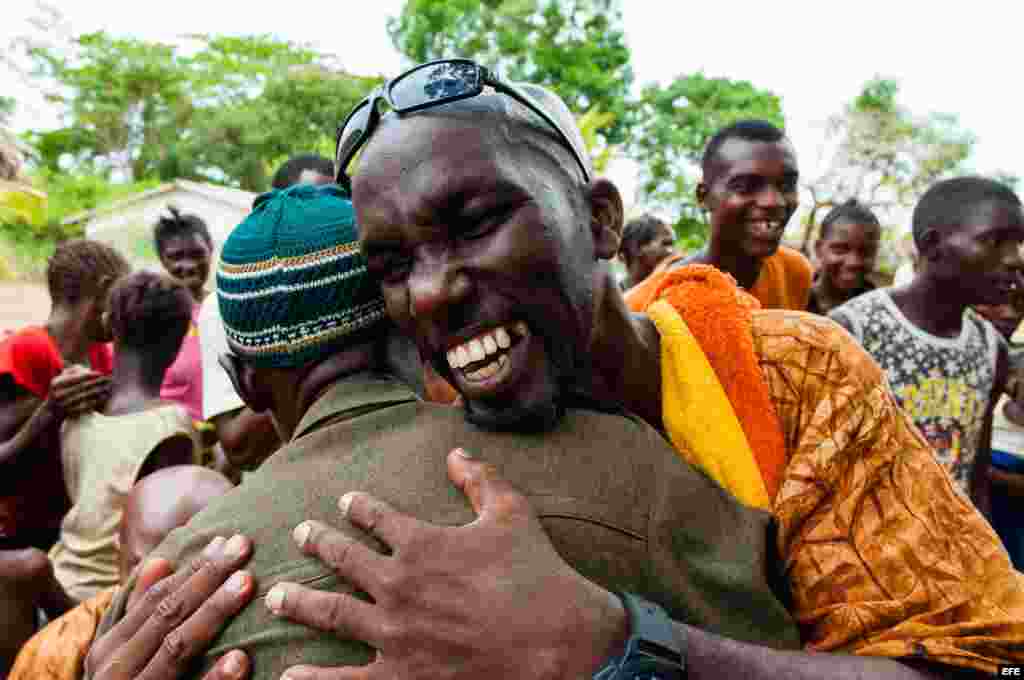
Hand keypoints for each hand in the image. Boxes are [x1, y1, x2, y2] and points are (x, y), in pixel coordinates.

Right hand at [50, 365, 110, 416]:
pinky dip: (95, 401)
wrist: (52, 409)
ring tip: (108, 387)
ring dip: (98, 391)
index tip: (100, 373)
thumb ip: (73, 371)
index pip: (75, 378)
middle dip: (96, 382)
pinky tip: (103, 397)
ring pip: (84, 396)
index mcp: (56, 383)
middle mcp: (58, 394)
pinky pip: (85, 406)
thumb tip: (87, 370)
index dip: (89, 375)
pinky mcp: (70, 412)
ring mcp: (63, 404)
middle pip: (81, 387)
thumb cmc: (61, 389)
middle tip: (107, 379)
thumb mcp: (62, 378)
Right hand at [86, 535, 255, 679]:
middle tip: (245, 551)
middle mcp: (116, 672)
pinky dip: (214, 679)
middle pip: (168, 615)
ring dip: (213, 614)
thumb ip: (139, 611)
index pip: (154, 599)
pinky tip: (241, 659)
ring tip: (247, 586)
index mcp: (109, 650)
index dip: (193, 567)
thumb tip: (161, 558)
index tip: (230, 541)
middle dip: (208, 579)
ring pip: (177, 649)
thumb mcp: (121, 655)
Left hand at [265, 449, 627, 679]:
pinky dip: (314, 679)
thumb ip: (480, 478)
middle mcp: (398, 585)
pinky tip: (289, 674)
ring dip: (299, 601)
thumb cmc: (538, 574)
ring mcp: (394, 634)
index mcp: (422, 543)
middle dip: (318, 544)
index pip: (376, 517)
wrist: (559, 641)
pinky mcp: (401, 677)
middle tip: (300, 535)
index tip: (345, 502)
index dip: (357, 507)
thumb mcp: (512, 513)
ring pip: (331, 612)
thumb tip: (455, 452)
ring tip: (276, 596)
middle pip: (343, 558)